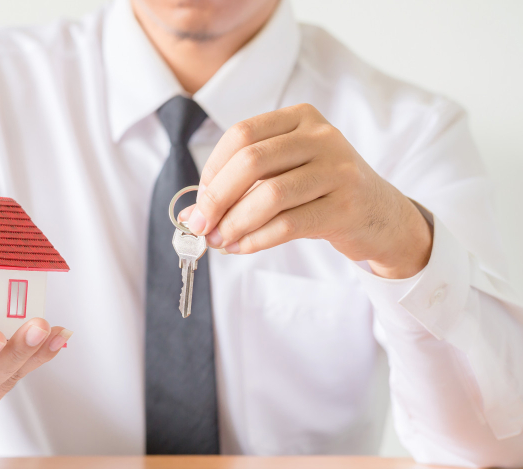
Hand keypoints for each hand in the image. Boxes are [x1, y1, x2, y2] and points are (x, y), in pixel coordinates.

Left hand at [178, 103, 432, 278]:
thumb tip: (190, 214)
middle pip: (251, 161)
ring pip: (269, 196)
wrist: (380, 215)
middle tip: (199, 225)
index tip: (200, 200)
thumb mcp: (283, 177)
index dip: (212, 170)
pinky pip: (288, 225)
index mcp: (300, 119)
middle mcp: (321, 137)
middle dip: (216, 198)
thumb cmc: (320, 192)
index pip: (241, 135)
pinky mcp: (345, 206)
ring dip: (234, 224)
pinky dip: (256, 239)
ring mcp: (338, 169)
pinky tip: (241, 248)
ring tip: (219, 241)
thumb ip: (239, 187)